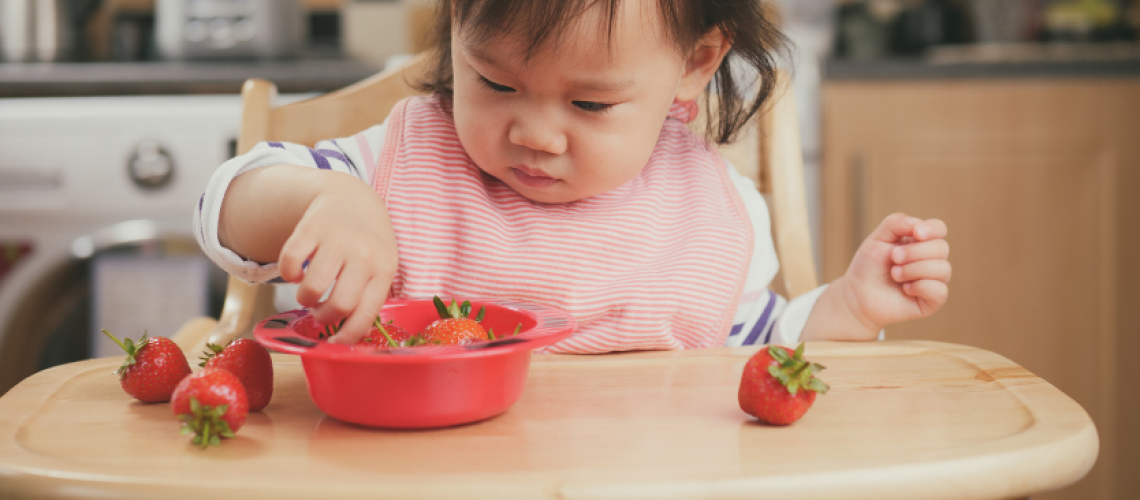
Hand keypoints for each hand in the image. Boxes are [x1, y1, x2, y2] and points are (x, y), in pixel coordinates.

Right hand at [278, 173, 397, 343]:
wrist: (352, 198)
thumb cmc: (368, 244)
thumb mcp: (382, 264)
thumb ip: (370, 295)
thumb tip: (351, 337)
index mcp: (384, 270)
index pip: (367, 313)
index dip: (348, 336)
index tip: (335, 343)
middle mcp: (363, 255)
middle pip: (340, 304)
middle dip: (324, 317)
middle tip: (320, 311)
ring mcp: (337, 240)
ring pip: (313, 288)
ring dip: (304, 299)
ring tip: (309, 293)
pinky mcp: (311, 228)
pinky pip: (290, 262)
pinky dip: (288, 274)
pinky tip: (296, 272)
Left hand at [840, 213, 950, 331]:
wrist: (858, 295)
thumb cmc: (869, 266)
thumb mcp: (877, 238)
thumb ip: (896, 223)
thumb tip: (919, 225)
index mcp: (921, 242)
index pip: (939, 229)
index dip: (932, 229)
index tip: (916, 233)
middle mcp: (932, 260)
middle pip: (941, 248)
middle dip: (914, 252)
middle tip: (894, 258)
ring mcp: (934, 280)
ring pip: (943, 269)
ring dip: (914, 270)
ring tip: (895, 274)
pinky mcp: (933, 300)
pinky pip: (940, 290)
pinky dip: (920, 287)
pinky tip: (905, 289)